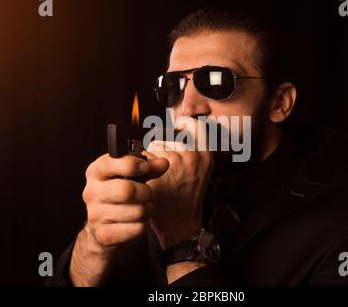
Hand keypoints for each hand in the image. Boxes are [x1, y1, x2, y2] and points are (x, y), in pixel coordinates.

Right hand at [70, 154, 167, 285]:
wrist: (102, 228)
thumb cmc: (119, 197)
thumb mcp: (131, 177)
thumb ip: (148, 168)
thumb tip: (163, 163)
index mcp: (95, 173)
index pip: (110, 163)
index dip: (132, 164)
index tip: (145, 167)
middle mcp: (91, 192)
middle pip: (126, 190)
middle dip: (145, 192)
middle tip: (147, 194)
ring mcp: (95, 215)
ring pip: (136, 211)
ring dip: (147, 210)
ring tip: (143, 208)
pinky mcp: (104, 234)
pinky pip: (137, 228)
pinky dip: (143, 225)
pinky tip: (137, 222)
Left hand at [145, 117, 213, 248]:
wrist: (181, 225)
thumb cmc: (187, 199)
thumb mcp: (200, 169)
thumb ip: (192, 147)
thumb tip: (177, 124)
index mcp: (205, 153)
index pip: (191, 123)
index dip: (181, 124)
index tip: (176, 128)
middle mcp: (191, 155)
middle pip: (166, 135)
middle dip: (161, 147)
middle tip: (168, 168)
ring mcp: (174, 162)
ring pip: (151, 146)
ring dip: (149, 158)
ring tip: (160, 176)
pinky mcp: (156, 171)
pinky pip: (141, 158)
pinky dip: (141, 168)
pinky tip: (152, 180)